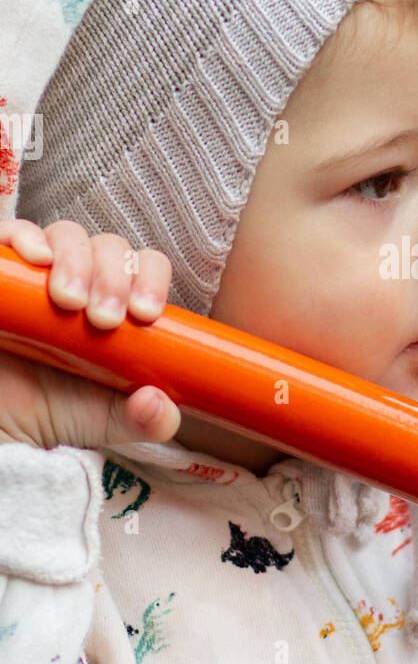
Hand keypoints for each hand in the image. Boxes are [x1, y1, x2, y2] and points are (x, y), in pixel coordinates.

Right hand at [0, 218, 180, 451]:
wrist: (3, 429)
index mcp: (117, 304)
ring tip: (69, 303)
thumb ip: (148, 421)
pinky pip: (12, 234)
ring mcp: (38, 275)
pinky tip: (38, 258)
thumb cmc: (57, 414)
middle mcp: (81, 281)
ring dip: (77, 261)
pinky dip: (27, 236)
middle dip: (114, 277)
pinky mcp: (3, 277)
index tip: (145, 314)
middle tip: (104, 320)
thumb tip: (157, 404)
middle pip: (109, 247)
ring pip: (67, 236)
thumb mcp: (111, 423)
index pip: (145, 266)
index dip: (151, 279)